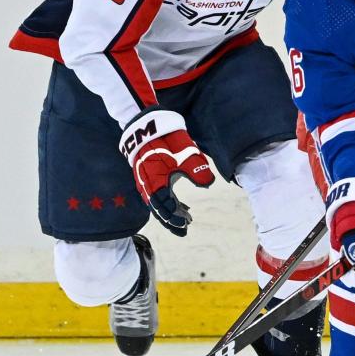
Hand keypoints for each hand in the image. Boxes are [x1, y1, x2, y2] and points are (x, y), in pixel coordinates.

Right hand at [120, 108, 215, 236]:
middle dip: (171, 221)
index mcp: (155, 183)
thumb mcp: (185, 153)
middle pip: (159, 209)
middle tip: (184, 230)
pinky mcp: (148, 176)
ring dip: (170, 212)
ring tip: (185, 220)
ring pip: (157, 203)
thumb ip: (196, 170)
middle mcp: (147, 185)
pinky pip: (156, 194)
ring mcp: (146, 181)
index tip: (187, 221)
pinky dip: (168, 202)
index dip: (176, 216)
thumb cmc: (167, 139)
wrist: (148, 126)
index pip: (165, 206)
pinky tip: (181, 205)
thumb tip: (208, 183)